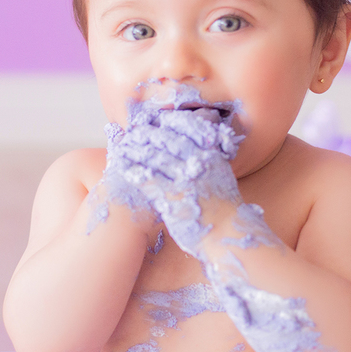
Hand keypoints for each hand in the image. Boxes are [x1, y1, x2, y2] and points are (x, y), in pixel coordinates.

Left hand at [107, 106, 241, 253]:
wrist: (227, 233)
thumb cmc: (224, 208)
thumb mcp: (222, 176)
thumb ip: (209, 160)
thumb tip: (199, 147)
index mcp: (211, 155)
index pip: (188, 130)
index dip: (171, 122)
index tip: (160, 118)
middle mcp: (197, 163)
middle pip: (167, 141)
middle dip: (148, 133)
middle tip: (134, 130)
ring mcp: (184, 179)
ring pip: (155, 157)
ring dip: (136, 150)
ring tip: (123, 146)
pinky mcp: (171, 197)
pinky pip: (148, 180)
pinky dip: (134, 171)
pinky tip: (123, 168)